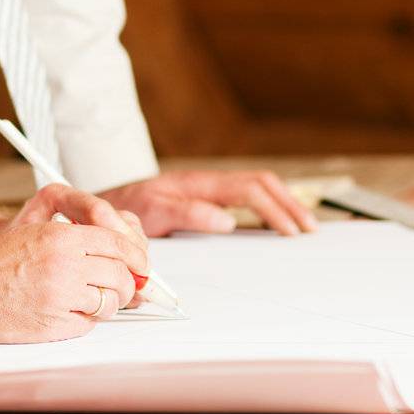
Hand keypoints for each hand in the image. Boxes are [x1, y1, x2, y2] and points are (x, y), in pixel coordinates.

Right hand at [0, 186, 149, 349]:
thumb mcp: (35, 232)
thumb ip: (78, 236)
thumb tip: (120, 253)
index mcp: (60, 236)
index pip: (118, 243)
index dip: (136, 256)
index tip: (141, 266)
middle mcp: (63, 264)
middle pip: (121, 275)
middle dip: (129, 284)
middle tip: (125, 288)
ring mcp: (59, 297)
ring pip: (110, 302)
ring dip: (109, 304)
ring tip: (92, 300)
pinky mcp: (53, 325)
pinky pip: (89, 325)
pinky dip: (86, 321)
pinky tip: (68, 312)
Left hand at [100, 170, 318, 235]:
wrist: (104, 203)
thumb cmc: (126, 207)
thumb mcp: (152, 212)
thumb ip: (188, 214)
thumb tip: (227, 220)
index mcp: (200, 183)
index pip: (250, 191)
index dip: (275, 210)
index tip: (291, 232)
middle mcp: (207, 182)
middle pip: (261, 183)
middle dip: (289, 203)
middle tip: (310, 228)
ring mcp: (207, 188)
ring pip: (256, 187)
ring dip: (282, 202)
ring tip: (302, 224)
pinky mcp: (203, 196)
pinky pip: (244, 196)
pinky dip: (267, 205)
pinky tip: (273, 222)